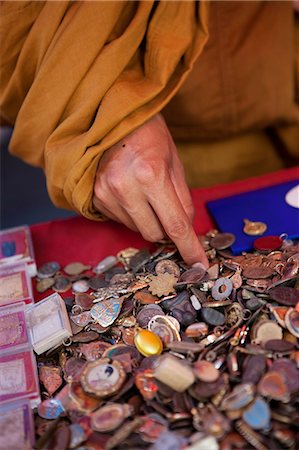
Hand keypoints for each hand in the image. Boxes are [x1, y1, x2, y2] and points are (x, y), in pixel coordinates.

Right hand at [93, 114, 207, 266]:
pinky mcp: (96, 197)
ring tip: (145, 193)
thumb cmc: (149, 135)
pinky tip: (130, 192)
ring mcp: (107, 193)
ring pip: (137, 230)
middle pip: (155, 234)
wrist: (111, 118)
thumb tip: (187, 230)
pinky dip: (132, 214)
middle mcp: (125, 187)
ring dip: (148, 221)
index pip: (175, 225)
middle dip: (167, 229)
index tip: (199, 265)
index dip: (189, 247)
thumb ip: (182, 199)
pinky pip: (121, 221)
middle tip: (168, 209)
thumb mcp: (174, 162)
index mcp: (151, 174)